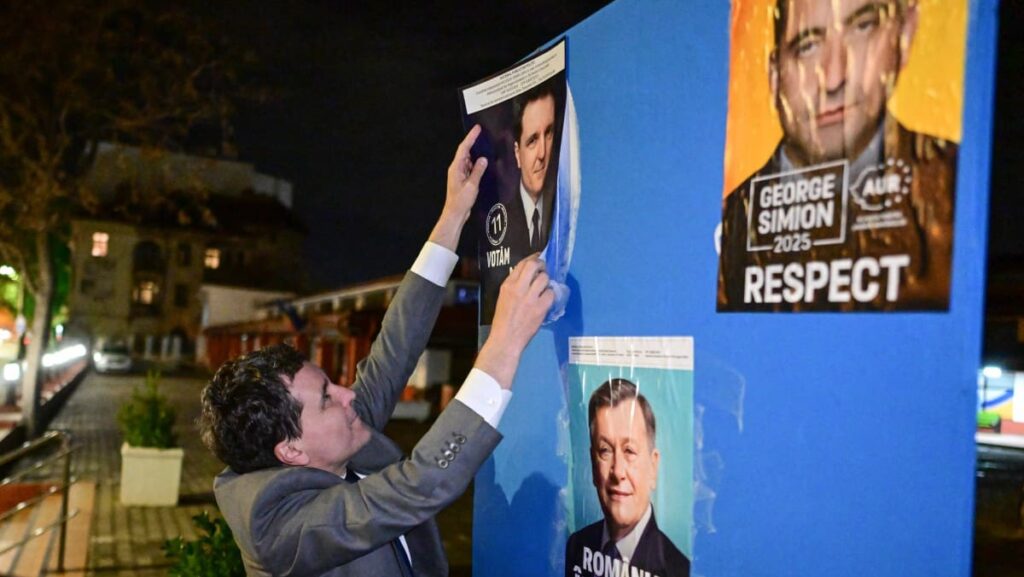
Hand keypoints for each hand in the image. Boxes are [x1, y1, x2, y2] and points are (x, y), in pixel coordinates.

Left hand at [429, 125, 487, 249]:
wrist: (455, 213)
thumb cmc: (461, 200)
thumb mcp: (472, 185)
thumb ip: (478, 171)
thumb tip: (483, 159)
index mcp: (456, 167)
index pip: (464, 148)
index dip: (471, 137)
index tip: (477, 128)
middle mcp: (456, 168)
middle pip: (465, 152)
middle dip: (473, 143)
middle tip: (483, 134)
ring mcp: (459, 174)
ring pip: (468, 160)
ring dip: (475, 154)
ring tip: (485, 146)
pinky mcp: (462, 179)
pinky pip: (470, 167)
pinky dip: (476, 164)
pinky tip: (483, 162)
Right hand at [475, 254, 554, 388]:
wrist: (506, 339)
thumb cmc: (503, 320)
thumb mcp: (503, 298)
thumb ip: (514, 286)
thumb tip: (527, 277)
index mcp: (507, 285)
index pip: (521, 264)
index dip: (532, 258)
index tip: (538, 257)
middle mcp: (519, 288)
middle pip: (534, 266)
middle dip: (542, 264)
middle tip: (544, 269)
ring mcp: (530, 298)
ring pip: (544, 278)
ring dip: (547, 281)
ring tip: (545, 287)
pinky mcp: (540, 308)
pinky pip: (550, 294)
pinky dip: (550, 295)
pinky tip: (547, 299)